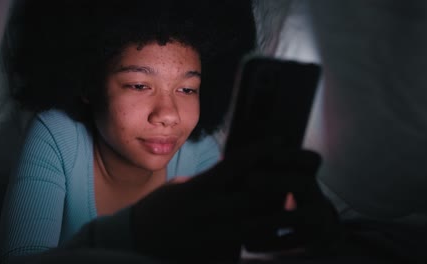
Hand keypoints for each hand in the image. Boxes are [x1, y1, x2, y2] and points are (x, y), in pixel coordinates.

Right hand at [131, 143, 341, 261]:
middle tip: (289, 177)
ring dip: (273, 213)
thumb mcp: (182, 187)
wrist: (137, 242)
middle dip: (276, 185)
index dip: (261, 151)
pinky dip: (255, 237)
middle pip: (256, 196)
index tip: (278, 142)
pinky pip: (246, 245)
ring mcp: (214, 239)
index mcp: (198, 190)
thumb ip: (212, 181)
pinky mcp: (216, 258)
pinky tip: (256, 231)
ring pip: (258, 224)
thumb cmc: (160, 210)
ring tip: (280, 205)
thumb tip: (241, 171)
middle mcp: (208, 213)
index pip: (236, 165)